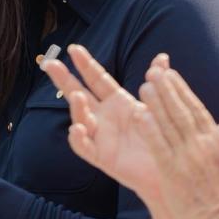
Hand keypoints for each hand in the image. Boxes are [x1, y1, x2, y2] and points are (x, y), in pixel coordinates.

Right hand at [41, 44, 168, 199]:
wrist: (167, 169)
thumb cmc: (160, 136)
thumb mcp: (159, 106)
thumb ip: (157, 81)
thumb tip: (162, 56)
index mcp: (117, 101)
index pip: (96, 78)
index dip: (85, 64)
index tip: (74, 48)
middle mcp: (104, 116)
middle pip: (78, 93)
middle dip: (64, 79)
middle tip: (50, 63)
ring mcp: (100, 135)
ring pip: (80, 118)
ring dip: (76, 107)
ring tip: (77, 96)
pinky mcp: (101, 156)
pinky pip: (84, 146)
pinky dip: (78, 137)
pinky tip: (77, 128)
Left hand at [135, 67, 218, 218]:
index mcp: (215, 141)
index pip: (195, 108)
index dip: (181, 89)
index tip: (170, 72)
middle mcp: (201, 145)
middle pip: (181, 111)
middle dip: (166, 88)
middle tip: (153, 70)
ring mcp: (187, 158)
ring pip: (168, 124)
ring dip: (156, 102)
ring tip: (143, 84)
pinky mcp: (173, 173)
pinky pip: (159, 147)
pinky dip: (150, 129)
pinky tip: (141, 114)